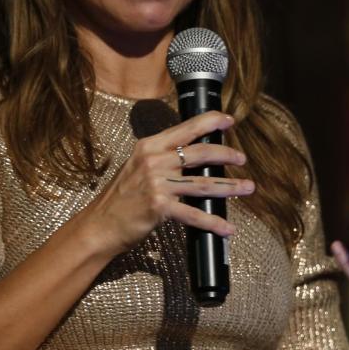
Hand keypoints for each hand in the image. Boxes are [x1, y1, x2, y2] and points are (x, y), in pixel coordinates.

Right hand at [81, 111, 252, 253]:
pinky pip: (194, 214)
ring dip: (229, 187)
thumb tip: (191, 154)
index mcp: (150, 146)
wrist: (101, 224)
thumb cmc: (122, 198)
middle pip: (201, 153)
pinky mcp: (159, 206)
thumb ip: (162, 158)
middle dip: (227, 155)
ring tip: (247, 188)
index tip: (229, 120)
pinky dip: (213, 222)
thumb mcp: (138, 167)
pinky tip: (227, 228)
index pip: (186, 128)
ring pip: (204, 183)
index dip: (211, 122)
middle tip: (242, 159)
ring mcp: (157, 183)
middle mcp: (154, 160)